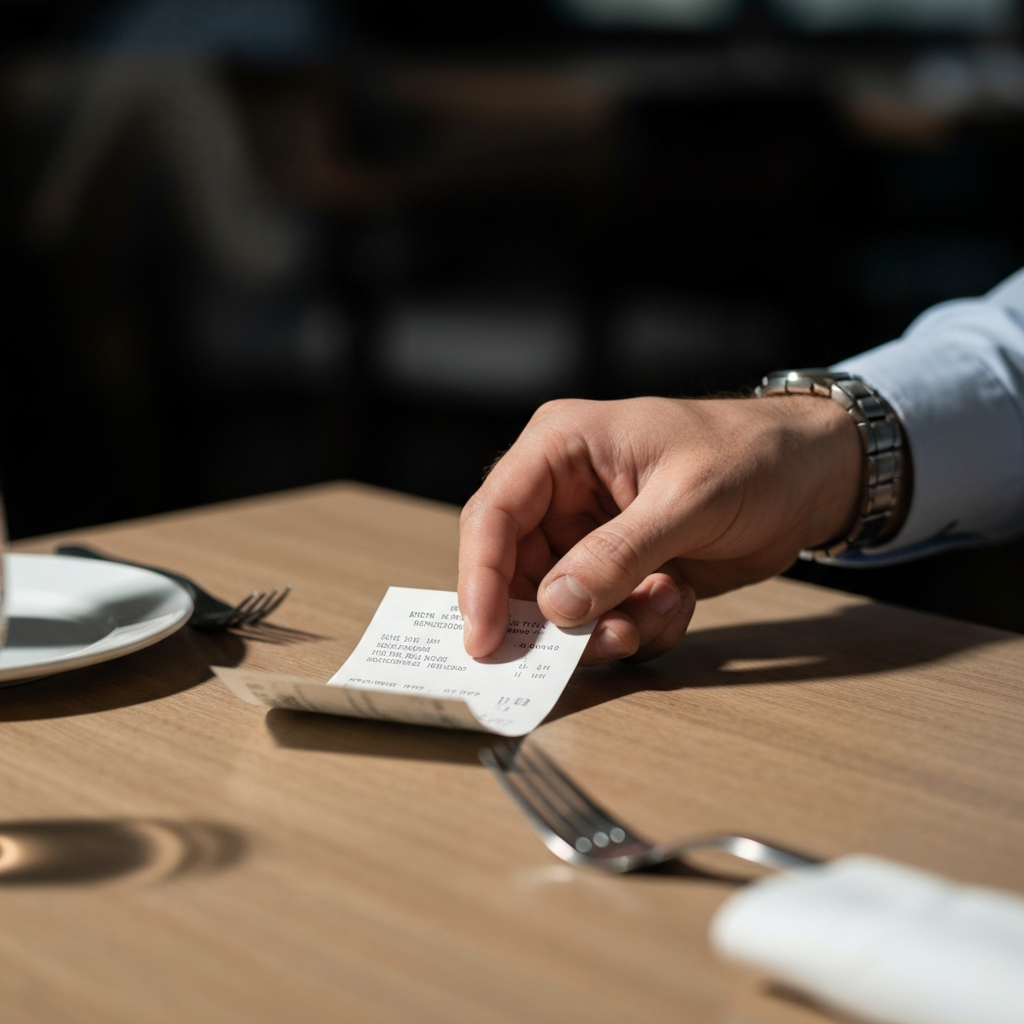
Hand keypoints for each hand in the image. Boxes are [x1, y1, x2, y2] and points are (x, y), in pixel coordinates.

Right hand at [458, 395, 861, 664]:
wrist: (810, 476)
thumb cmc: (751, 457)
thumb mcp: (688, 500)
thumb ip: (619, 553)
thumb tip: (556, 607)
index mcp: (562, 447)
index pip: (494, 514)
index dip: (480, 578)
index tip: (485, 641)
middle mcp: (562, 491)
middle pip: (519, 571)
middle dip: (559, 618)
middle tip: (610, 638)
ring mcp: (588, 534)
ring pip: (561, 606)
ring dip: (608, 626)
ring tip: (663, 605)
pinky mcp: (617, 569)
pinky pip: (602, 618)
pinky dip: (637, 626)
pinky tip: (678, 599)